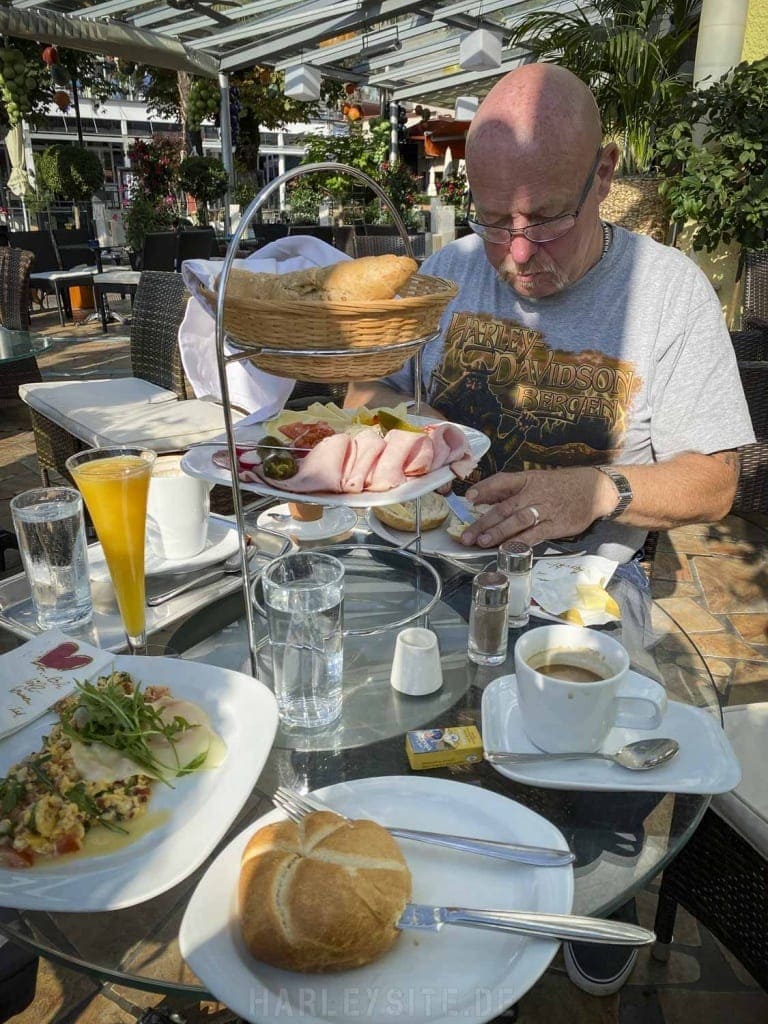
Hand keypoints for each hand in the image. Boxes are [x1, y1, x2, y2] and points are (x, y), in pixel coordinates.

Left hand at [459, 467, 610, 547]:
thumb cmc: (558, 486)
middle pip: (504, 507)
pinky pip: (535, 534)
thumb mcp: (534, 480)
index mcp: (526, 480)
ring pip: (517, 521)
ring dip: (498, 532)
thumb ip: (508, 490)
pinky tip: (507, 549)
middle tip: (466, 535)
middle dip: (483, 522)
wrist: (593, 489)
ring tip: (482, 542)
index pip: (502, 481)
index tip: (468, 497)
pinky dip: (520, 542)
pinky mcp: (555, 525)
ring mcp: (545, 510)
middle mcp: (533, 493)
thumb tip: (480, 499)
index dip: (484, 489)